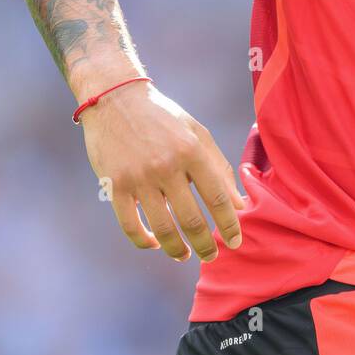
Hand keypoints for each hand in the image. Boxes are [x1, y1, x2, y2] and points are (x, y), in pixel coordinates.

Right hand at [78, 79, 245, 261]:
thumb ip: (220, 168)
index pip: (218, 197)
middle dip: (205, 245)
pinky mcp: (115, 185)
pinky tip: (154, 244)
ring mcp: (139, 177)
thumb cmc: (163, 117)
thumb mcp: (197, 133)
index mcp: (192, 150)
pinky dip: (144, 241)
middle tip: (211, 256)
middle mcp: (166, 165)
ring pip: (163, 228)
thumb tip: (239, 204)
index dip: (229, 225)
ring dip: (177, 249)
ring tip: (184, 256)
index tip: (235, 242)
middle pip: (192, 219)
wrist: (115, 98)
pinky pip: (131, 225)